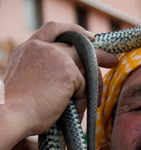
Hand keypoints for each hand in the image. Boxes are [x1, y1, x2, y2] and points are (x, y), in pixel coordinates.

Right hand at [1, 22, 117, 149]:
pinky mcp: (67, 70)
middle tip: (113, 60)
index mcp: (28, 49)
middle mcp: (42, 47)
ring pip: (86, 66)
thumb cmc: (19, 109)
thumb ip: (45, 74)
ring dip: (95, 84)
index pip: (53, 29)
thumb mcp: (29, 83)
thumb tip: (76, 83)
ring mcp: (55, 56)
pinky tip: (75, 109)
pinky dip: (84, 99)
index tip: (90, 38)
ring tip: (96, 101)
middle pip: (78, 46)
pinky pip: (86, 85)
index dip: (74, 31)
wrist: (13, 113)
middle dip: (99, 54)